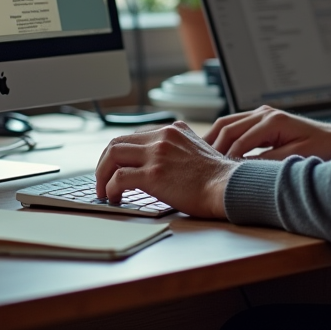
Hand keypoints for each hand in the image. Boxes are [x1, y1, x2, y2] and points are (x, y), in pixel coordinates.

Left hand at [94, 122, 237, 218]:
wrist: (228, 187)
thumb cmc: (217, 178)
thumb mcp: (198, 150)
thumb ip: (177, 149)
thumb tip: (160, 164)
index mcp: (173, 130)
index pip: (135, 136)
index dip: (120, 154)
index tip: (115, 167)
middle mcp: (163, 137)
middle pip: (118, 142)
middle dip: (104, 162)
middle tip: (102, 179)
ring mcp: (157, 154)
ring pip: (112, 155)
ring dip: (102, 174)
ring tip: (104, 190)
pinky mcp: (153, 174)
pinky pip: (118, 178)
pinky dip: (110, 189)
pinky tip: (114, 198)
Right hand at [204, 105, 330, 160]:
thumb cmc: (321, 148)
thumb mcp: (295, 158)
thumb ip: (267, 162)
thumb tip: (240, 168)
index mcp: (272, 120)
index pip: (239, 139)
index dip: (225, 157)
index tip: (213, 173)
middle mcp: (265, 113)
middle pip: (227, 126)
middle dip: (212, 145)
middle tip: (199, 164)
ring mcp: (263, 113)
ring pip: (228, 123)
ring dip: (214, 139)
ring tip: (201, 157)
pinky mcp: (263, 119)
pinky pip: (237, 125)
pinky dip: (224, 136)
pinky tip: (216, 150)